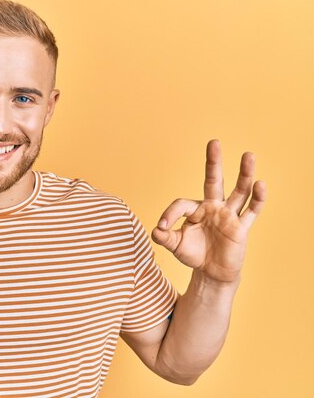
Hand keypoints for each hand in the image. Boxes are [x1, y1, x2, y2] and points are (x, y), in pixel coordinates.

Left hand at [151, 140, 265, 283]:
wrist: (212, 272)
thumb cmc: (194, 254)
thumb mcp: (175, 245)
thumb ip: (164, 237)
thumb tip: (155, 229)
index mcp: (195, 209)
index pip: (181, 204)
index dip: (170, 214)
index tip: (162, 227)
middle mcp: (213, 207)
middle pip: (214, 180)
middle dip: (213, 162)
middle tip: (214, 143)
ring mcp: (228, 215)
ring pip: (239, 191)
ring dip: (244, 174)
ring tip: (248, 155)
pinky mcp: (241, 227)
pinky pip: (251, 211)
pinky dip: (257, 199)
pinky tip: (260, 184)